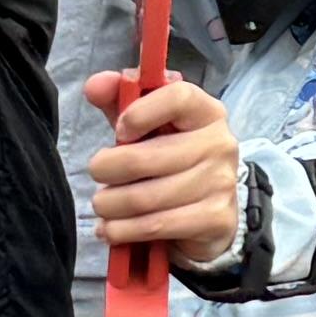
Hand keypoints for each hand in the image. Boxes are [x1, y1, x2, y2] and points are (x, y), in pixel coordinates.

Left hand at [82, 73, 244, 263]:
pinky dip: (123, 230)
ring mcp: (221, 183)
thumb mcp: (146, 126)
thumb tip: (94, 86)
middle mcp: (220, 144)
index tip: (119, 130)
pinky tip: (112, 229)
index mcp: (206, 111)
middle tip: (97, 174)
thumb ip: (119, 100)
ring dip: (110, 205)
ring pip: (145, 198)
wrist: (208, 213)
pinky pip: (156, 226)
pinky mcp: (216, 219)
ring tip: (102, 205)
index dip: (140, 112)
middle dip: (107, 169)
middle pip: (147, 157)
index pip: (178, 97)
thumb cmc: (170, 159)